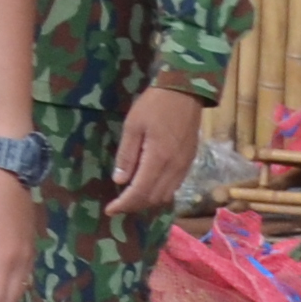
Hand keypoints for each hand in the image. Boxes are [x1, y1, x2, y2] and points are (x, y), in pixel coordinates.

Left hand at [110, 83, 209, 220]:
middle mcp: (174, 168)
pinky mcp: (190, 161)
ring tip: (131, 197)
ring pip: (166, 195)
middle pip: (154, 198)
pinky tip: (148, 185)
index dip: (125, 204)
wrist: (186, 91)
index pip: (140, 192)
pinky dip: (160, 192)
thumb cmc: (154, 105)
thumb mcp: (133, 126)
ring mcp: (185, 166)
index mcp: (158, 159)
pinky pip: (175, 186)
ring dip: (148, 201)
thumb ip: (127, 155)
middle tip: (118, 203)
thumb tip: (120, 181)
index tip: (110, 210)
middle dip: (135, 205)